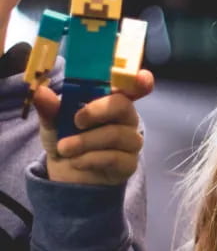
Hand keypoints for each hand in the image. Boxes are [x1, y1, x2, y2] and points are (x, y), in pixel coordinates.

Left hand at [34, 70, 153, 185]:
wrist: (69, 173)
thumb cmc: (67, 138)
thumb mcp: (53, 122)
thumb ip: (50, 107)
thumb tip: (41, 91)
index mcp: (111, 100)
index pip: (132, 86)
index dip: (140, 81)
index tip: (141, 77)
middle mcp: (126, 118)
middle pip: (123, 105)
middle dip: (97, 111)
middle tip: (76, 121)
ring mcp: (131, 141)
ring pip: (115, 134)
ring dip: (85, 141)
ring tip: (64, 149)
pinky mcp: (129, 163)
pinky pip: (114, 157)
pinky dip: (89, 159)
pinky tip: (77, 162)